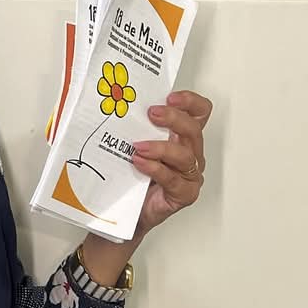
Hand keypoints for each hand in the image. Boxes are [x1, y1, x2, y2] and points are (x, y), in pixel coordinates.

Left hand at [131, 90, 211, 235]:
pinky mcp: (184, 194)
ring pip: (185, 155)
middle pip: (193, 130)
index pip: (198, 113)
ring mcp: (189, 175)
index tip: (170, 96)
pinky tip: (139, 163)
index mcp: (181, 137)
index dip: (190, 102)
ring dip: (161, 147)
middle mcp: (190, 154)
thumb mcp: (133, 144)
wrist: (130, 211)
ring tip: (139, 146)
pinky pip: (173, 179)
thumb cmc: (134, 176)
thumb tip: (109, 103)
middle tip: (152, 113)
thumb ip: (131, 125)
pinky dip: (155, 169)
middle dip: (174, 118)